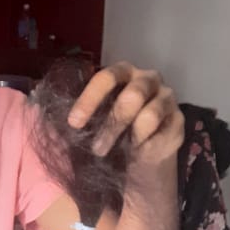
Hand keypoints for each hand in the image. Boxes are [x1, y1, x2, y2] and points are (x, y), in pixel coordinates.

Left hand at [67, 61, 183, 165]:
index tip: (74, 123)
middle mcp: (147, 79)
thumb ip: (80, 117)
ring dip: (129, 138)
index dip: (90, 100)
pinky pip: (163, 132)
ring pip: (149, 115)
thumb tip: (51, 120)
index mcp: (122, 73)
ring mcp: (166, 97)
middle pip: (131, 96)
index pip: (106, 78)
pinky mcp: (179, 119)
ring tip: (117, 152)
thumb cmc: (111, 132)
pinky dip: (147, 145)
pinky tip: (137, 152)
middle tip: (97, 149)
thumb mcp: (92, 122)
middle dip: (111, 125)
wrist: (138, 156)